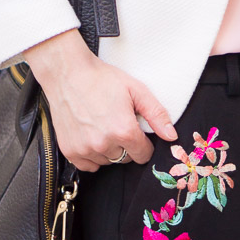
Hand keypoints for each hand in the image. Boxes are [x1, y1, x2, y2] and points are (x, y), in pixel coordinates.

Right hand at [23, 29, 177, 171]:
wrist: (68, 73)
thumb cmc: (101, 79)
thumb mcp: (136, 90)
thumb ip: (157, 115)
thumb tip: (171, 136)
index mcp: (124, 130)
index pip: (143, 155)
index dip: (144, 144)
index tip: (137, 132)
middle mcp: (104, 144)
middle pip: (125, 159)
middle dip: (126, 145)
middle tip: (117, 124)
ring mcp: (85, 149)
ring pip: (107, 162)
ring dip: (109, 150)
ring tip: (102, 127)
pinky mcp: (70, 151)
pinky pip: (89, 166)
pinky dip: (92, 156)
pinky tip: (91, 137)